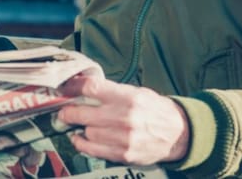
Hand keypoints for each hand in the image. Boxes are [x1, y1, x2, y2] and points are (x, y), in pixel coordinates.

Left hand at [56, 74, 188, 165]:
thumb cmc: (154, 109)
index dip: (73, 87)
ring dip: (80, 128)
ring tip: (79, 124)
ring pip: (87, 132)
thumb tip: (84, 87)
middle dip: (69, 112)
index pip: (92, 88)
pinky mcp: (123, 154)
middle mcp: (125, 117)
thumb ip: (112, 91)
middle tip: (64, 111)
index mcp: (128, 97)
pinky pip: (93, 150)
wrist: (177, 133)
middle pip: (83, 113)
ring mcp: (123, 138)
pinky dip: (83, 144)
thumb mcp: (137, 92)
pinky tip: (81, 138)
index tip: (65, 88)